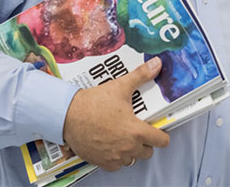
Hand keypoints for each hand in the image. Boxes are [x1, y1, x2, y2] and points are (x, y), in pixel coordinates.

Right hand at [62, 57, 169, 171]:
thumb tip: (157, 64)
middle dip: (146, 142)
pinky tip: (113, 145)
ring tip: (125, 136)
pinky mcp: (101, 162)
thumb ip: (142, 75)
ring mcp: (114, 157)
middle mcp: (127, 148)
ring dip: (132, 151)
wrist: (67, 115)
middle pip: (147, 152)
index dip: (162, 134)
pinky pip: (116, 166)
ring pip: (132, 159)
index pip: (161, 141)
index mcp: (136, 131)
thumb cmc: (94, 103)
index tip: (157, 129)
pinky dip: (117, 158)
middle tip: (139, 129)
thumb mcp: (121, 86)